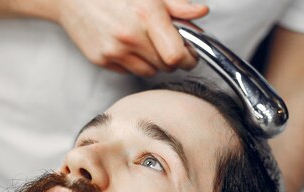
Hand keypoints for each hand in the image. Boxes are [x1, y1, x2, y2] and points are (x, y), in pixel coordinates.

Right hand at [57, 0, 208, 76]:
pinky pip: (129, 71)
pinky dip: (134, 63)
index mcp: (146, 15)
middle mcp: (130, 36)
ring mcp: (114, 51)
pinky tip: (127, 45)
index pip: (177, 56)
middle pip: (166, 66)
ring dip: (154, 63)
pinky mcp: (102, 60)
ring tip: (146, 43)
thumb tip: (201, 12)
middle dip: (172, 58)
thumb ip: (177, 6)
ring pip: (149, 72)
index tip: (190, 55)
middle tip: (167, 44)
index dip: (189, 58)